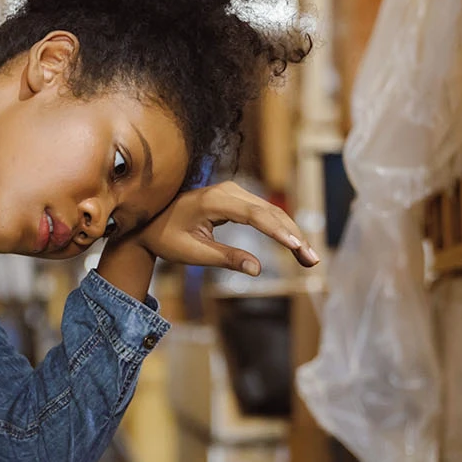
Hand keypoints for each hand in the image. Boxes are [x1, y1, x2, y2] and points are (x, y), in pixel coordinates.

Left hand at [133, 182, 320, 276]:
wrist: (149, 223)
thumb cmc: (166, 238)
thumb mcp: (193, 253)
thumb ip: (225, 258)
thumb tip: (256, 270)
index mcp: (213, 201)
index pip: (255, 215)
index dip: (278, 232)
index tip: (296, 247)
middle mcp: (227, 190)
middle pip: (269, 212)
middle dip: (294, 236)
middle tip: (313, 261)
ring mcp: (232, 192)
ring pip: (271, 212)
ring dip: (292, 233)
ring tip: (309, 258)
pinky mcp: (235, 198)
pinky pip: (263, 212)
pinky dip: (280, 228)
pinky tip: (295, 245)